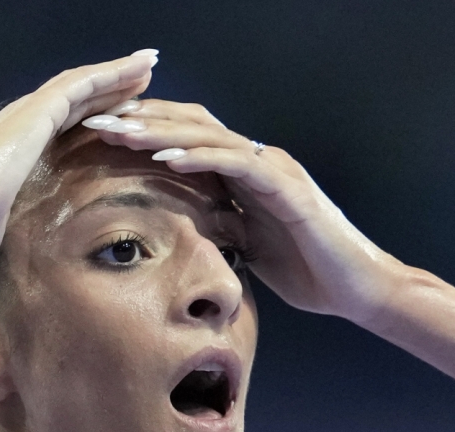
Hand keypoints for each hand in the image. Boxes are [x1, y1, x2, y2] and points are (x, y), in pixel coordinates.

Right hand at [0, 51, 158, 273]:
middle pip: (78, 98)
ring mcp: (33, 111)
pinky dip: (114, 73)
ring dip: (119, 74)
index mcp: (16, 147)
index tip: (117, 112)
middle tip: (141, 79)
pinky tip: (139, 67)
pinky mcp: (42, 107)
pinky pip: (85, 83)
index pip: (63, 123)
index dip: (91, 113)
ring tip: (148, 65)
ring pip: (85, 84)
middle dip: (110, 88)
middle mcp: (25, 121)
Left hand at [83, 99, 404, 322]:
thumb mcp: (249, 249)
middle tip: (95, 120)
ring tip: (120, 131)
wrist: (359, 289)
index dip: (147, 132)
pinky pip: (237, 165)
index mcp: (246, 173)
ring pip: (209, 137)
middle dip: (142, 122)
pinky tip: (166, 157)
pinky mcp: (287, 188)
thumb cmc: (310, 271)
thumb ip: (223, 229)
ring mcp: (274, 170)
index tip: (102, 135)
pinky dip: (201, 157)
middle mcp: (258, 161)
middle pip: (192, 127)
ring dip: (161, 132)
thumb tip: (186, 229)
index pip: (188, 139)